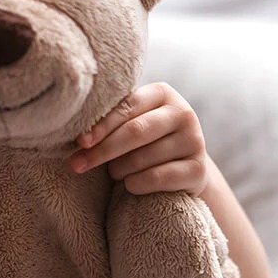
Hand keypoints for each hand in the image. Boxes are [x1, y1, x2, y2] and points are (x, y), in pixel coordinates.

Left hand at [69, 82, 209, 195]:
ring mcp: (195, 141)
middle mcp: (183, 112)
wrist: (181, 168)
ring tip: (114, 172)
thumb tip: (79, 137)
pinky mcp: (198, 169)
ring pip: (143, 158)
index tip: (79, 143)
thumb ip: (112, 120)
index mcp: (163, 93)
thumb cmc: (144, 142)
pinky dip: (135, 184)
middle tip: (78, 165)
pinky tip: (130, 184)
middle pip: (135, 132)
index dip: (101, 126)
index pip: (127, 106)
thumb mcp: (131, 123)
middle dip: (102, 150)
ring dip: (118, 169)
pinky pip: (157, 178)